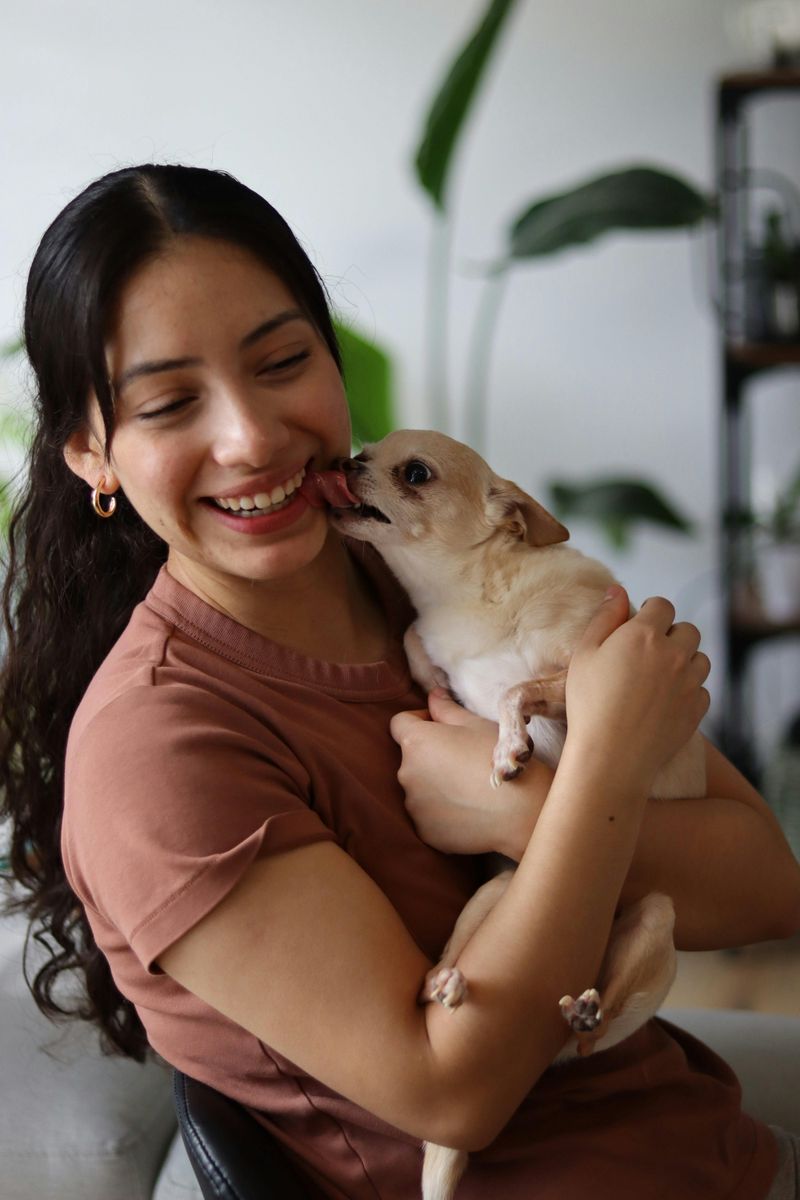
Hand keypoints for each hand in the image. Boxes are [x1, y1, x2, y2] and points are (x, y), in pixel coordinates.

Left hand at [389, 690, 542, 855]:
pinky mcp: (424, 831)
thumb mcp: (475, 724)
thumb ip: (446, 708)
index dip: (419, 720)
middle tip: (464, 759)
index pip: (399, 722)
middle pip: (410, 758)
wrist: (520, 811)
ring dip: (435, 784)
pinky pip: (428, 815)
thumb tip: (432, 694)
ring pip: (419, 788)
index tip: (442, 727)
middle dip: (430, 755)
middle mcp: (405, 774)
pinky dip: (442, 811)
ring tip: (469, 788)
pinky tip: (469, 810)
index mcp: (416, 742)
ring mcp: (413, 806)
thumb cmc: (499, 759)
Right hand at [564, 586, 709, 794]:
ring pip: (700, 659)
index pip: (663, 606)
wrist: (610, 755)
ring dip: (684, 662)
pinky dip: (688, 691)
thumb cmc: (589, 703)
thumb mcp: (585, 653)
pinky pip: (701, 690)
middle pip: (688, 630)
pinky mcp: (697, 709)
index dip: (651, 613)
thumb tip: (618, 591)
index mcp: (645, 634)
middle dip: (672, 636)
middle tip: (648, 655)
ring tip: (659, 679)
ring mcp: (690, 682)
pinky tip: (664, 703)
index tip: (639, 627)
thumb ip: (605, 617)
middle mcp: (674, 653)